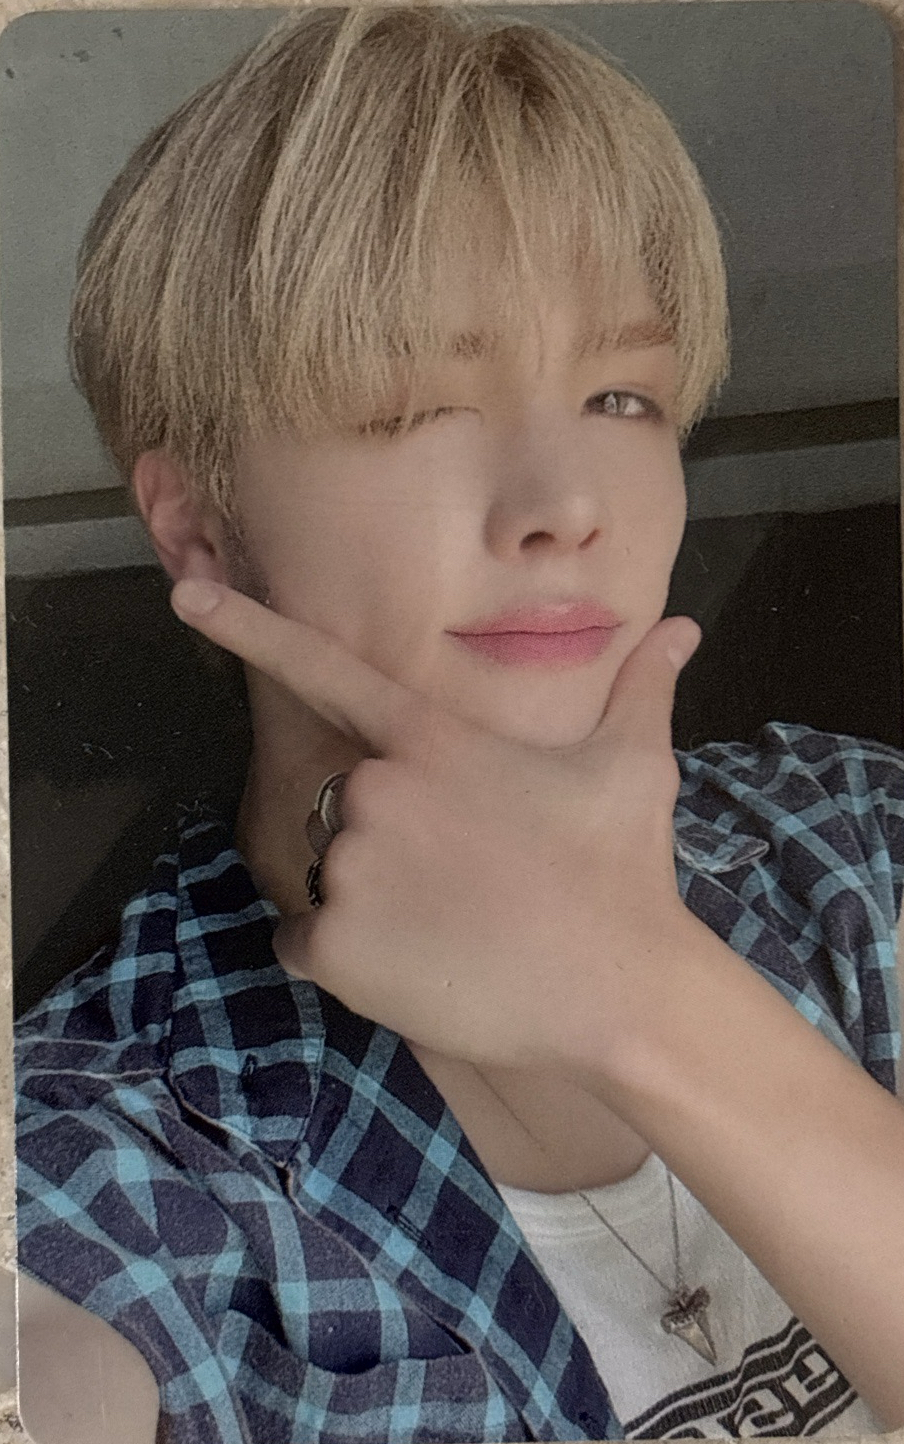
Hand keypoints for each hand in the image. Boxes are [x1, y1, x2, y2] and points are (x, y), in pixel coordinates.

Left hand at [171, 578, 701, 1077]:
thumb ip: (643, 686)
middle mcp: (375, 792)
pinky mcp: (334, 946)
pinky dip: (345, 957)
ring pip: (331, 876)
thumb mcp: (634, 766)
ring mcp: (350, 870)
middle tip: (471, 879)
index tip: (184, 591)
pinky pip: (308, 941)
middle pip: (350, 805)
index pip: (325, 670)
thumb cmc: (623, 870)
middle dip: (394, 836)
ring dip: (374, 898)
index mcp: (431, 741)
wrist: (619, 991)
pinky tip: (418, 968)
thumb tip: (685, 628)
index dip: (250, 627)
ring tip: (457, 927)